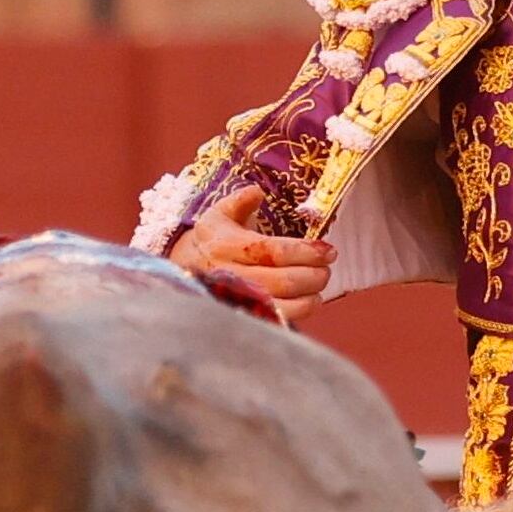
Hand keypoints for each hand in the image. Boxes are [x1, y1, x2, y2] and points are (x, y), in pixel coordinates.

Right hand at [171, 182, 337, 315]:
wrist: (183, 269)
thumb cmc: (212, 240)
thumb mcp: (219, 215)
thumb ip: (240, 202)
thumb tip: (256, 192)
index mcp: (227, 245)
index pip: (275, 251)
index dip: (307, 252)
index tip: (328, 250)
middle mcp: (230, 273)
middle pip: (284, 280)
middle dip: (315, 275)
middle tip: (326, 267)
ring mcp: (237, 298)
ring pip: (284, 304)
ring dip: (311, 295)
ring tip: (319, 283)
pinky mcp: (244, 315)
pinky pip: (278, 319)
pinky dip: (300, 311)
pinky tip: (309, 300)